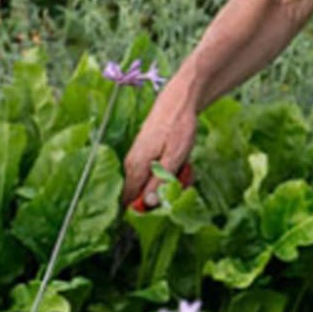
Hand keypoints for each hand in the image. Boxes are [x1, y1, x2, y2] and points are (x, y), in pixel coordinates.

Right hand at [122, 80, 197, 207]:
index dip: (144, 210)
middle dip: (161, 194)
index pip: (128, 201)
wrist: (178, 101)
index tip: (163, 208)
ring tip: (184, 169)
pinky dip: (168, 171)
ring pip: (150, 182)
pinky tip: (180, 162)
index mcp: (135, 167)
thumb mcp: (174, 158)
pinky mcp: (145, 154)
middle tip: (181, 183)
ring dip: (167, 182)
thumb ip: (160, 182)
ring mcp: (137, 158)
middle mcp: (131, 164)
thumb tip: (147, 204)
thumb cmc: (177, 127)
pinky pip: (154, 171)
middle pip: (141, 193)